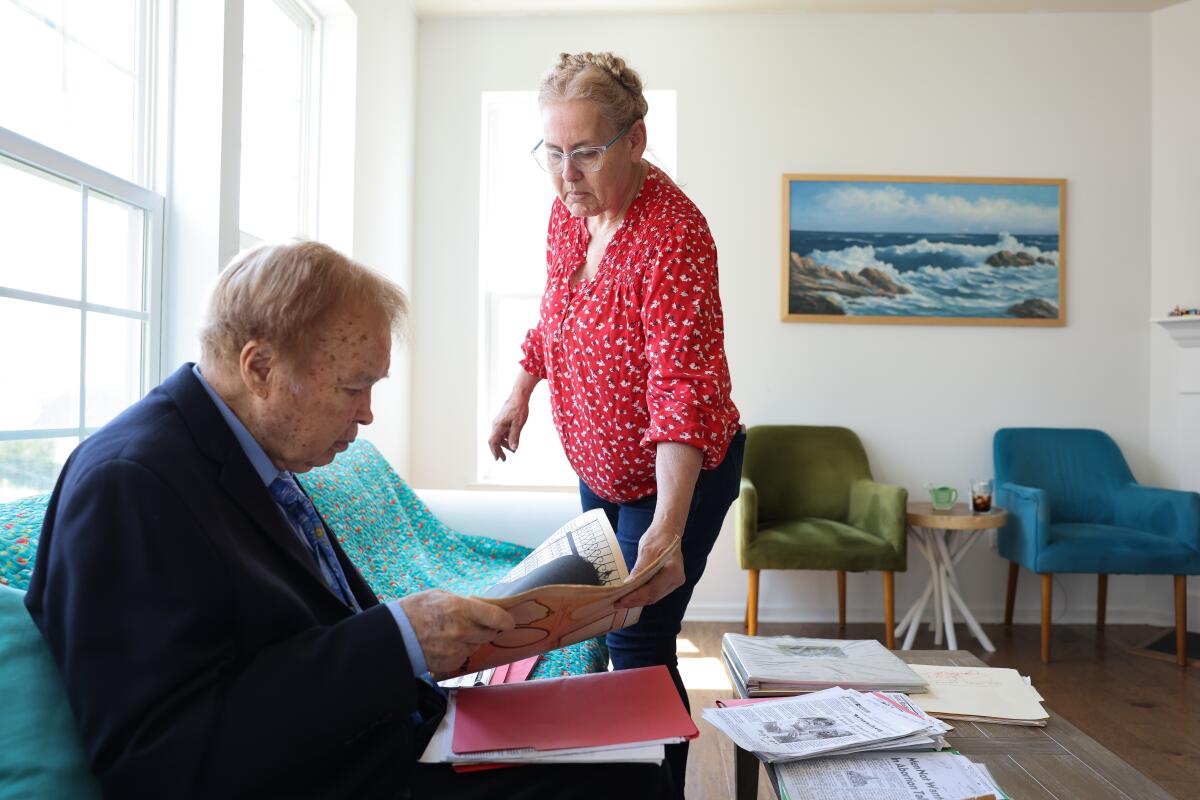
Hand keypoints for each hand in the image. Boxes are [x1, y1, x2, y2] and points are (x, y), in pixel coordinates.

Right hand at [398, 590, 513, 677]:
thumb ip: (464, 602)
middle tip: (477, 624)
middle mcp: (462, 630)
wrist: (394, 635)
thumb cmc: (415, 610)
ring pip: (477, 646)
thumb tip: (482, 606)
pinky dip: (461, 651)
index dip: (506, 620)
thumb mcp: (441, 595)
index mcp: (461, 609)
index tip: (508, 621)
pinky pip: (465, 657)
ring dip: (473, 640)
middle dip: (487, 628)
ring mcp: (457, 649)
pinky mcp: (450, 663)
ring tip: (455, 633)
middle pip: (490, 633)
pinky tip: (447, 644)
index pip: (496, 617)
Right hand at [487, 395, 529, 461]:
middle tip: (504, 460)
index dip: (494, 451)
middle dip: (499, 450)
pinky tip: (512, 441)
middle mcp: (496, 424)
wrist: (519, 396)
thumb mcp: (518, 424)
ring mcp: (498, 422)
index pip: (493, 442)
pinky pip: (502, 432)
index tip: (497, 459)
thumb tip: (513, 448)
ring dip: (504, 444)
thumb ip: (514, 436)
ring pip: (498, 436)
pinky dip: (506, 438)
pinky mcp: (502, 420)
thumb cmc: (519, 409)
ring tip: (512, 450)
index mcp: (498, 426)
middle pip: (494, 440)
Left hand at [614, 523, 684, 609]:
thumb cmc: (658, 537)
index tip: (621, 600)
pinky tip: (631, 596)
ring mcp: (674, 582)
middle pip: (653, 596)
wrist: (668, 531)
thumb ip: (640, 569)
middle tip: (617, 603)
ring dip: (638, 600)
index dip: (636, 597)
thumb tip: (629, 584)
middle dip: (635, 601)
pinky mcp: (669, 582)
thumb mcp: (647, 550)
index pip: (652, 590)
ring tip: (621, 602)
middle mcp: (676, 579)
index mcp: (673, 571)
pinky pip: (655, 592)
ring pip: (654, 596)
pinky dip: (642, 595)